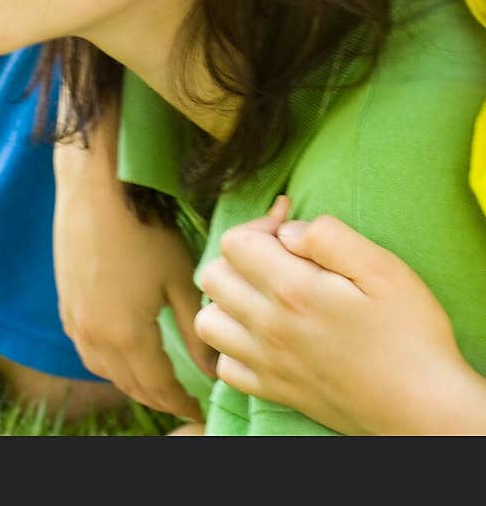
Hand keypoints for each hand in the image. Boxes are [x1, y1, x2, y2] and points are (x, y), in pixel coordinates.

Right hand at [53, 100, 213, 420]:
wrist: (95, 186)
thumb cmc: (145, 225)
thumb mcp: (180, 277)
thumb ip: (196, 327)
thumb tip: (213, 366)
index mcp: (127, 336)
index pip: (159, 388)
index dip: (182, 403)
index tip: (200, 411)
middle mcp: (95, 338)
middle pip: (129, 385)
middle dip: (158, 398)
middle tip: (182, 402)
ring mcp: (75, 321)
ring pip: (104, 371)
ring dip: (131, 383)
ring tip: (155, 382)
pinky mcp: (64, 303)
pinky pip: (87, 350)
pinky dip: (107, 362)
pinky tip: (120, 353)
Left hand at [195, 205, 485, 434]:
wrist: (423, 409)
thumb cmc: (410, 334)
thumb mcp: (382, 268)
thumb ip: (328, 236)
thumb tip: (286, 229)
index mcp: (291, 291)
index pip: (234, 242)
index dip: (260, 225)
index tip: (289, 228)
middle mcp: (268, 328)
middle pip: (212, 276)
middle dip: (240, 257)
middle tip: (279, 258)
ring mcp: (268, 364)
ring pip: (209, 321)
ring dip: (228, 301)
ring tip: (264, 294)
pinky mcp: (275, 391)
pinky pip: (225, 366)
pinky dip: (234, 347)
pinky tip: (264, 335)